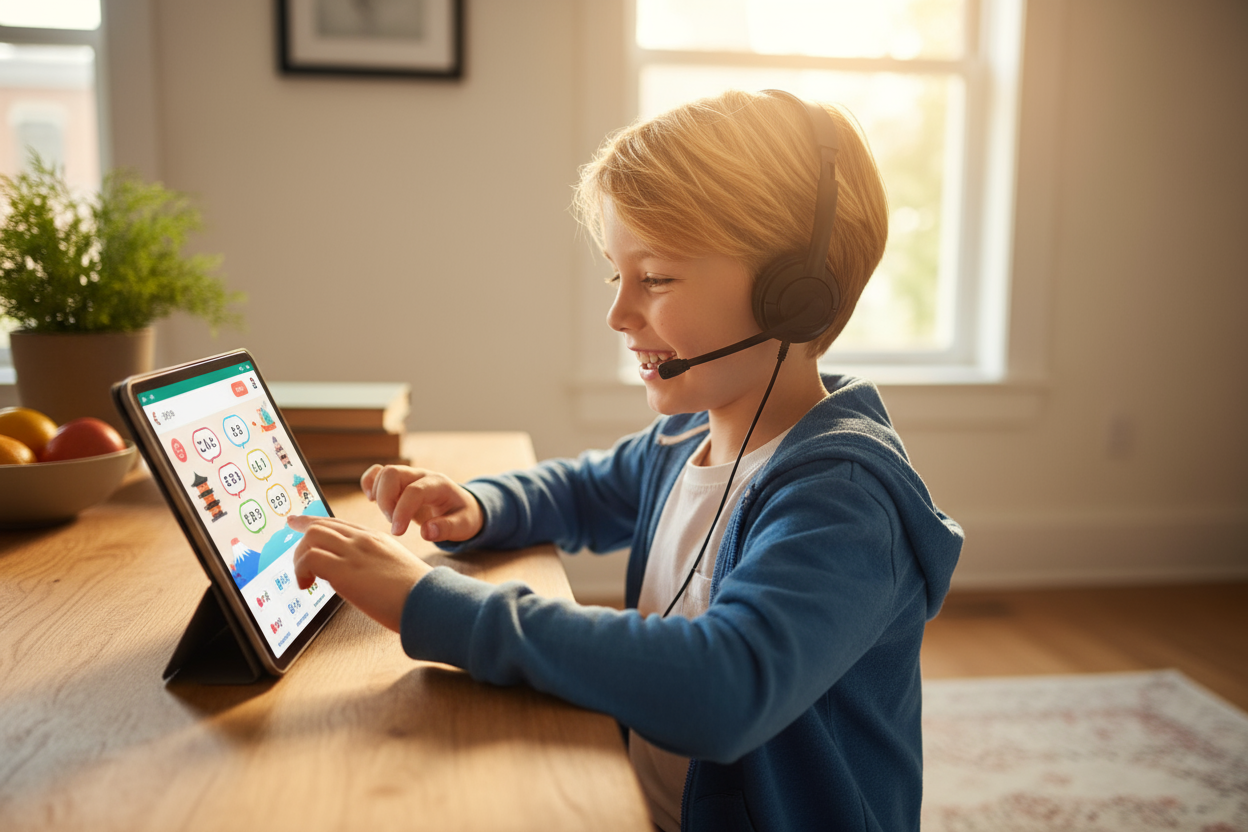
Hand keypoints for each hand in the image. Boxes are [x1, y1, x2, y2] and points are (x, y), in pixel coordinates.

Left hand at [287, 514, 431, 631]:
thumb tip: (358, 579)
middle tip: (289, 544)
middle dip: (299, 535)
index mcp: (376, 539)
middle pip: (321, 526)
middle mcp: (363, 540)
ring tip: (304, 579)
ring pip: (311, 538)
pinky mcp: (344, 570)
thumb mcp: (396, 571)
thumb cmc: (418, 594)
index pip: (339, 524)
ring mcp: (354, 552)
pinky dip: (301, 570)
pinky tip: (307, 585)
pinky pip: (309, 558)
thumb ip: (376, 567)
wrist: (429, 600)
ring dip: (299, 558)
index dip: (314, 522)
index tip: (299, 523)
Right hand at [360, 465, 483, 541]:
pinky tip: (373, 501)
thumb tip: (426, 532)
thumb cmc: (463, 516)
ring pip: (382, 473)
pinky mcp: (398, 481)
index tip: (397, 532)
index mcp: (439, 484)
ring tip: (390, 517)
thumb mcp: (464, 526)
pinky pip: (377, 473)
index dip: (402, 511)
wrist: (462, 507)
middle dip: (386, 501)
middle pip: (392, 473)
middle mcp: (422, 475)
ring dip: (379, 496)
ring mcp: (408, 475)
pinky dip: (369, 484)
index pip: (414, 491)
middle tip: (394, 525)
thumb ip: (447, 529)